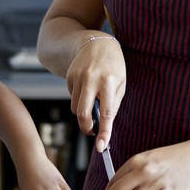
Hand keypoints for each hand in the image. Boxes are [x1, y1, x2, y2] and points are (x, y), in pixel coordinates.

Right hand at [65, 34, 124, 151]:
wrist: (96, 42)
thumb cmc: (113, 66)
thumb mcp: (120, 83)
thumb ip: (112, 104)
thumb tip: (103, 126)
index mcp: (109, 82)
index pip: (106, 112)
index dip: (104, 132)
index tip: (101, 146)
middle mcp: (91, 79)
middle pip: (82, 113)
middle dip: (86, 127)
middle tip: (91, 131)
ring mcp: (78, 77)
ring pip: (75, 107)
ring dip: (83, 112)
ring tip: (93, 100)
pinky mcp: (69, 76)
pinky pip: (72, 97)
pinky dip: (79, 98)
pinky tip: (86, 86)